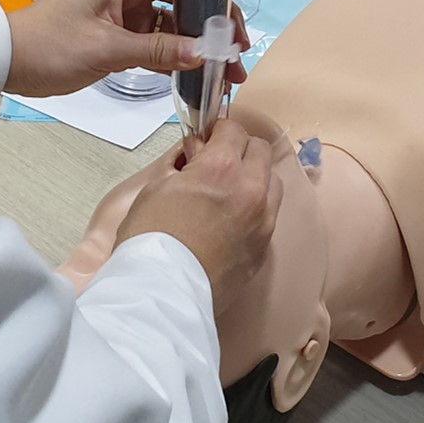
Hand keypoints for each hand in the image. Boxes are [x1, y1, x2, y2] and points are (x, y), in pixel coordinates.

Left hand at [4, 0, 249, 96]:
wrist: (9, 64)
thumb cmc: (47, 43)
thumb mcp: (107, 47)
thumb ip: (158, 50)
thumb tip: (202, 53)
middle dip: (212, 18)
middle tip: (235, 43)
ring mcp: (127, 12)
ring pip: (176, 21)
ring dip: (200, 42)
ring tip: (225, 65)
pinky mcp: (123, 36)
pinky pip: (161, 41)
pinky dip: (178, 55)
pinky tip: (199, 71)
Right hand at [115, 119, 282, 315]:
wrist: (163, 292)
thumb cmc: (151, 237)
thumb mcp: (157, 188)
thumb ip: (185, 166)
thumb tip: (198, 155)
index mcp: (223, 168)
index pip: (233, 130)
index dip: (218, 131)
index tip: (207, 139)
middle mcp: (252, 189)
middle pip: (261, 151)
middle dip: (240, 149)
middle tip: (218, 161)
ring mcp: (263, 220)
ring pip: (273, 182)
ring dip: (255, 178)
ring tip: (230, 191)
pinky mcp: (265, 247)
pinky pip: (269, 215)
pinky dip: (256, 208)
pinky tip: (233, 219)